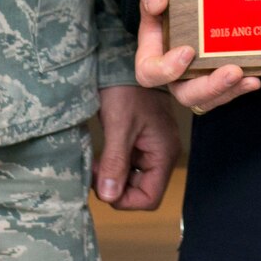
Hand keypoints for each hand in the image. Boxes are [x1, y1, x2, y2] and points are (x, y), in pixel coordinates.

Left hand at [93, 83, 180, 209]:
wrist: (125, 61)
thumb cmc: (126, 89)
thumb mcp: (119, 125)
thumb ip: (115, 162)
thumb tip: (109, 196)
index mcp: (164, 153)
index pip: (149, 198)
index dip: (124, 199)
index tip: (103, 182)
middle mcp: (162, 154)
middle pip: (141, 191)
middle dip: (116, 186)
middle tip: (96, 169)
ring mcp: (153, 147)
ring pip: (133, 179)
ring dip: (113, 176)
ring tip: (97, 160)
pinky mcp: (142, 141)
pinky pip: (130, 165)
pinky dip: (114, 165)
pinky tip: (102, 154)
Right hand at [133, 0, 258, 113]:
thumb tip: (157, 4)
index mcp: (153, 47)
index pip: (149, 72)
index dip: (166, 70)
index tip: (188, 51)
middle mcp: (175, 65)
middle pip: (185, 93)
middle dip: (209, 88)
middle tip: (232, 71)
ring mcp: (198, 69)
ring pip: (209, 97)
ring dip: (229, 91)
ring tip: (249, 77)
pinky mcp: (220, 66)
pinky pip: (228, 88)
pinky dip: (241, 85)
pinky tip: (257, 75)